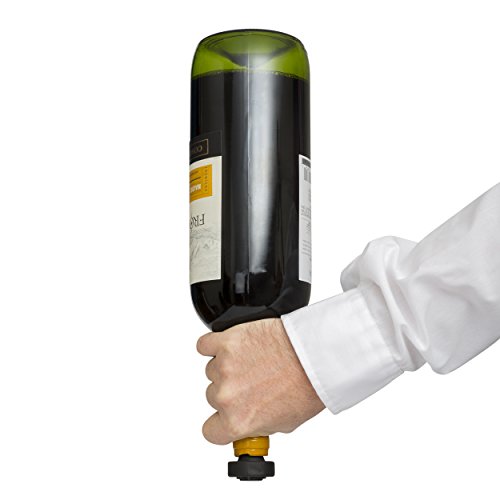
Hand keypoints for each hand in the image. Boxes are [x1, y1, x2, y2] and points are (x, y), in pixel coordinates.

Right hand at [196, 318, 324, 444]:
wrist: (315, 354)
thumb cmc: (306, 385)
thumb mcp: (285, 423)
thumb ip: (256, 425)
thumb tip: (250, 424)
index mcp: (238, 421)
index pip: (210, 431)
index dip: (220, 422)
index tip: (227, 415)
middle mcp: (226, 396)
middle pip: (214, 396)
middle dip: (231, 389)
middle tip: (254, 380)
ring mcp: (224, 367)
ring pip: (213, 369)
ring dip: (227, 365)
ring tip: (253, 360)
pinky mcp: (226, 341)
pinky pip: (205, 345)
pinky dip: (214, 345)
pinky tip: (231, 346)